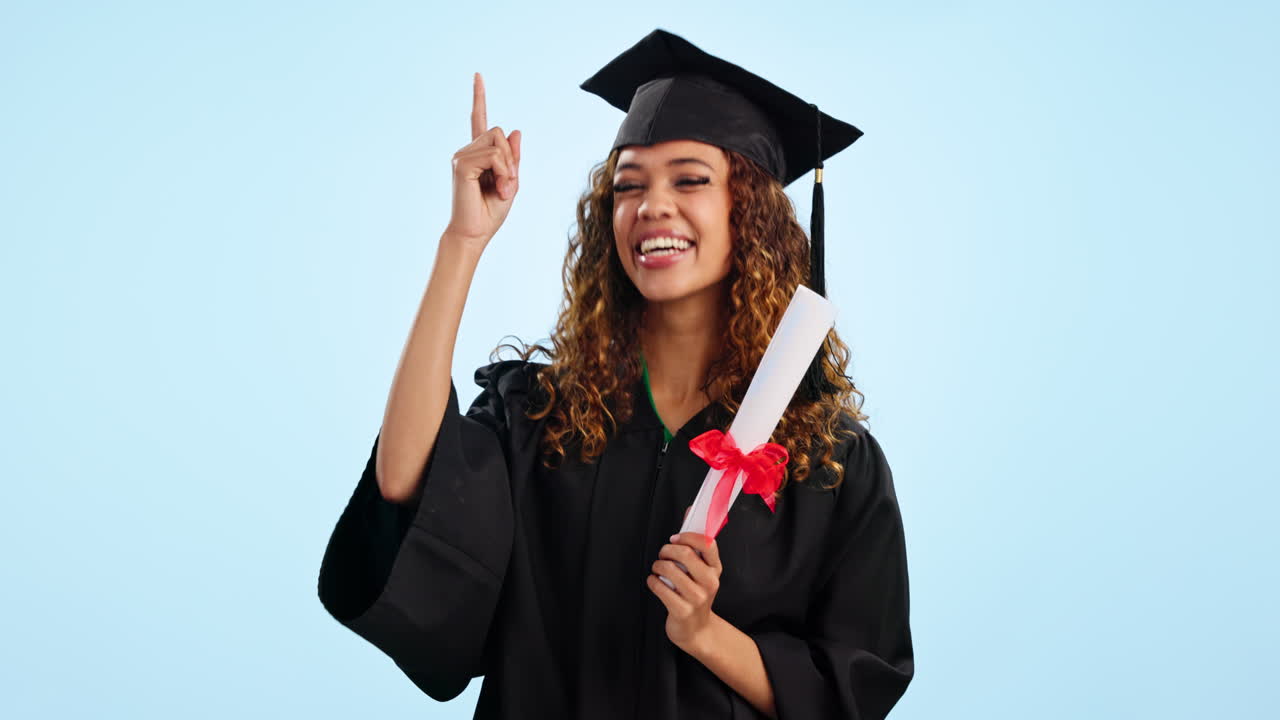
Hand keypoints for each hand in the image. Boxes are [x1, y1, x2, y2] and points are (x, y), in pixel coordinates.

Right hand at [443, 72, 521, 248]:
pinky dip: (503, 172)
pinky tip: (496, 187)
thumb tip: (515, 129)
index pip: (478, 120)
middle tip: (507, 185)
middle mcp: (466, 151)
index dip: (478, 97)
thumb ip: (512, 158)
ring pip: (498, 143)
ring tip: (500, 189)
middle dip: (511, 159)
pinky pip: (494, 155)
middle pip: (498, 132)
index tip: (478, 76)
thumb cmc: (489, 213)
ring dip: (508, 168)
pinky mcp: (461, 164)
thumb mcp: (511, 182)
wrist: (474, 233)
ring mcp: (461, 156)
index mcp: (477, 155)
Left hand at [647, 531, 722, 653]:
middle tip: (663, 554)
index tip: (676, 537)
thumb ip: (695, 543)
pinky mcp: (682, 611)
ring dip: (657, 565)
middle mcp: (709, 582)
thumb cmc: (695, 594)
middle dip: (667, 549)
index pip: (707, 543)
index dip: (688, 536)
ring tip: (658, 569)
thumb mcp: (701, 570)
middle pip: (685, 553)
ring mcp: (697, 598)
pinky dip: (652, 581)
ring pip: (669, 569)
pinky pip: (659, 587)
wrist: (697, 631)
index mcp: (715, 569)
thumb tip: (690, 511)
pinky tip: (655, 582)